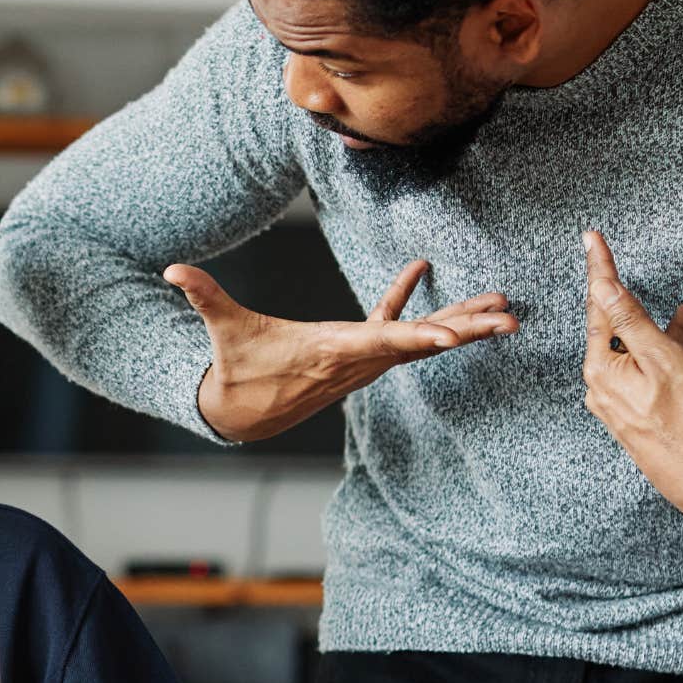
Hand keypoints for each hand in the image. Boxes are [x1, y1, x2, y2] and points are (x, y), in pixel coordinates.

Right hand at [165, 259, 518, 441]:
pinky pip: (395, 327)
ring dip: (463, 322)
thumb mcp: (222, 332)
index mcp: (331, 350)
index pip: (382, 342)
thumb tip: (172, 269)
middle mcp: (357, 359)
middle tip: (510, 321)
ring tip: (506, 309)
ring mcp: (363, 360)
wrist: (242, 413)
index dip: (420, 335)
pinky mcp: (358, 353)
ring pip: (422, 339)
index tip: (458, 336)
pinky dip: (412, 302)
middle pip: (421, 343)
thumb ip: (204, 296)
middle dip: (467, 331)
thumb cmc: (236, 368)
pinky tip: (423, 269)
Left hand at [581, 231, 682, 527]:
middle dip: (655, 316)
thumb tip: (603, 287)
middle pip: (626, 335)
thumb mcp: (664, 359)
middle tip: (673, 301)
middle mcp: (604, 389)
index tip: (591, 237)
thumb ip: (632, 321)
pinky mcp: (641, 420)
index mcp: (602, 370)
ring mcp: (622, 407)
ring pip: (649, 359)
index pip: (599, 307)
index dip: (601, 269)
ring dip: (680, 342)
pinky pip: (661, 383)